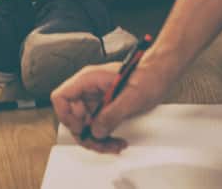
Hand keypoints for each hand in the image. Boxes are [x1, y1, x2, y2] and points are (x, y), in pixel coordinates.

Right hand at [50, 62, 167, 153]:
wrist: (160, 75)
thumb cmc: (148, 77)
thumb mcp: (131, 97)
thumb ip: (111, 114)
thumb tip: (96, 131)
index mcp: (89, 79)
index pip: (61, 97)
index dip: (66, 116)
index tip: (81, 128)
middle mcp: (88, 89)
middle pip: (72, 116)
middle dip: (85, 134)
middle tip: (100, 144)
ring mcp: (95, 99)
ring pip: (84, 125)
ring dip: (96, 140)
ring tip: (113, 145)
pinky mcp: (104, 108)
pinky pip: (96, 126)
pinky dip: (104, 137)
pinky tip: (116, 141)